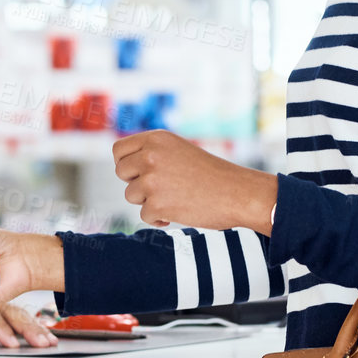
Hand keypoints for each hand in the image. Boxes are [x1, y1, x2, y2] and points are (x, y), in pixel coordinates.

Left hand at [112, 130, 276, 231]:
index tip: (135, 173)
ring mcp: (152, 180)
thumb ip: (153, 154)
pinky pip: (145, 215)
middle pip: (121, 173)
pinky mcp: (157, 204)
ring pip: (131, 195)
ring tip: (174, 198)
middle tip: (159, 188)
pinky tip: (179, 211)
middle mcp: (150, 155)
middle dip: (135, 183)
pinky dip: (159, 218)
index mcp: (156, 138)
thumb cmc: (212, 175)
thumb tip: (124, 166)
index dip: (125, 164)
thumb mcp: (180, 151)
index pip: (118, 150)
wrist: (238, 193)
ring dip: (148, 201)